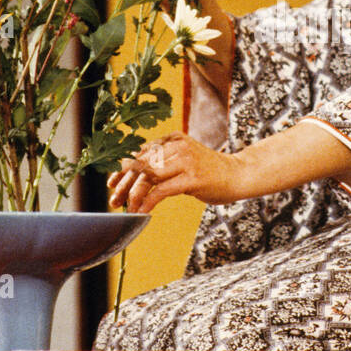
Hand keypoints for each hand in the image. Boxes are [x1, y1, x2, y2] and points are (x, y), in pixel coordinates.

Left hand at [107, 131, 247, 213]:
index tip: (111, 184)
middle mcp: (177, 146)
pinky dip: (147, 202)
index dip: (121, 169)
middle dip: (123, 183)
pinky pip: (161, 191)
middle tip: (114, 200)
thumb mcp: (184, 159)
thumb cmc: (209, 171)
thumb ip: (163, 161)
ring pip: (148, 176)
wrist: (238, 175)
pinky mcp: (192, 178)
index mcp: (173, 138)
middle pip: (140, 164)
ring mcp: (185, 161)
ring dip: (132, 194)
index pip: (139, 153)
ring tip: (126, 208)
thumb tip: (134, 174)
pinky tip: (142, 212)